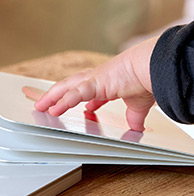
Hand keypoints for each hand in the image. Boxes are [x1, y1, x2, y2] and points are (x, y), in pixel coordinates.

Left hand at [34, 37, 157, 131]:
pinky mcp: (93, 83)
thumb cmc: (149, 79)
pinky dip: (61, 102)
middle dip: (61, 94)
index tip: (88, 109)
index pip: (97, 92)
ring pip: (67, 87)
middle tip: (50, 104)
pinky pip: (73, 94)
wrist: (151, 67)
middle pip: (75, 86)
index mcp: (113, 82)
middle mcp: (101, 78)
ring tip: (41, 106)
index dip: (91, 101)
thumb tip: (138, 129)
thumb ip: (135, 117)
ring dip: (53, 96)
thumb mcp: (140, 104)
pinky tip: (52, 109)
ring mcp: (95, 79)